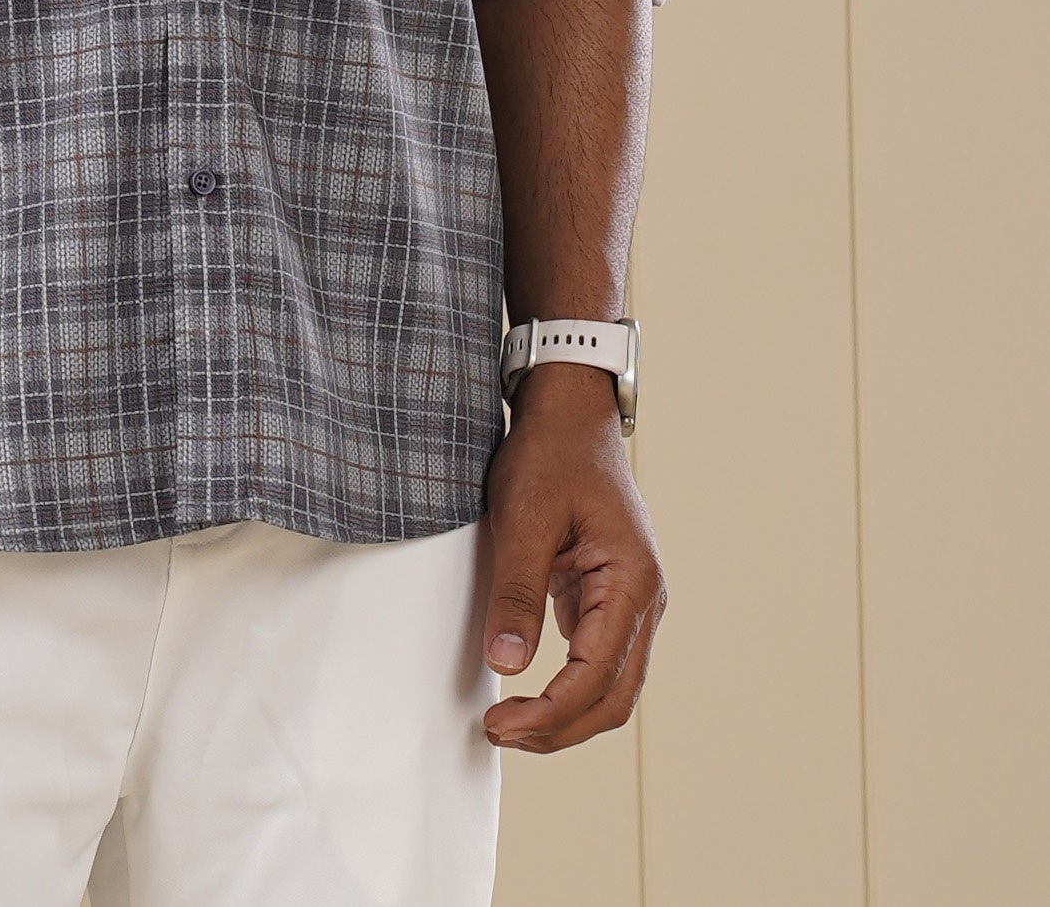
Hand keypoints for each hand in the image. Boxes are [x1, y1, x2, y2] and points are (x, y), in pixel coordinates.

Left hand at [480, 364, 666, 751]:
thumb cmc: (551, 453)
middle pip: (613, 696)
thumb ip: (517, 591)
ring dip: (565, 714)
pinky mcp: (610, 596)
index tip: (501, 724)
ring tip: (510, 722)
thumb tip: (507, 663)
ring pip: (610, 685)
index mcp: (633, 581)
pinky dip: (567, 686)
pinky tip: (527, 690)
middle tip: (500, 733)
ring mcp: (632, 600)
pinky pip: (598, 659)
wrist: (570, 411)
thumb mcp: (523, 517)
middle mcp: (644, 598)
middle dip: (559, 728)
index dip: (550, 713)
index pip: (597, 676)